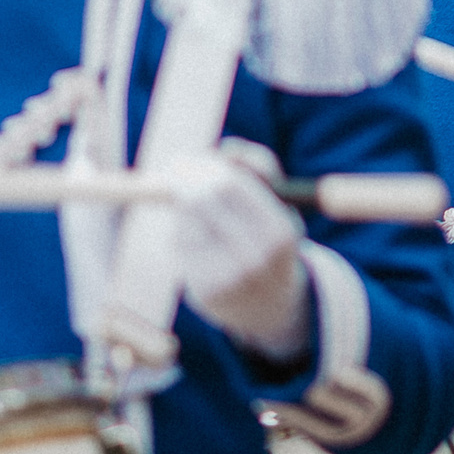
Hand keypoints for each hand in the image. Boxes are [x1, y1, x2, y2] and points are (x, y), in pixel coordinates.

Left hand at [171, 144, 311, 363]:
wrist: (270, 304)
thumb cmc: (269, 238)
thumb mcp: (278, 201)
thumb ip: (260, 166)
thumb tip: (229, 150)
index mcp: (280, 231)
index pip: (229, 184)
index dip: (203, 167)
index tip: (187, 160)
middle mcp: (257, 257)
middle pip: (202, 200)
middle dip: (183, 180)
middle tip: (173, 171)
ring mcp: (231, 277)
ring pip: (187, 222)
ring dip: (182, 209)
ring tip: (192, 212)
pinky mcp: (206, 292)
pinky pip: (181, 247)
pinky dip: (179, 234)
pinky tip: (190, 236)